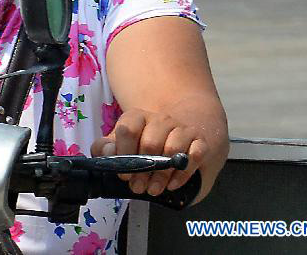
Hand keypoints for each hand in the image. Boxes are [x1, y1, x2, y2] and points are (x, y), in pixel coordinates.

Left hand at [90, 107, 206, 197]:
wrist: (179, 133)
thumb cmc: (144, 142)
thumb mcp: (121, 143)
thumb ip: (106, 147)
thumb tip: (107, 154)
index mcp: (138, 117)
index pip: (128, 129)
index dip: (124, 153)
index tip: (124, 174)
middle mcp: (161, 119)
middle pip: (150, 143)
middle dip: (143, 170)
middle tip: (138, 187)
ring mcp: (182, 129)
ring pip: (172, 150)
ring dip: (162, 174)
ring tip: (153, 189)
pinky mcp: (200, 141)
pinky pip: (194, 156)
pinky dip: (183, 173)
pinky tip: (173, 185)